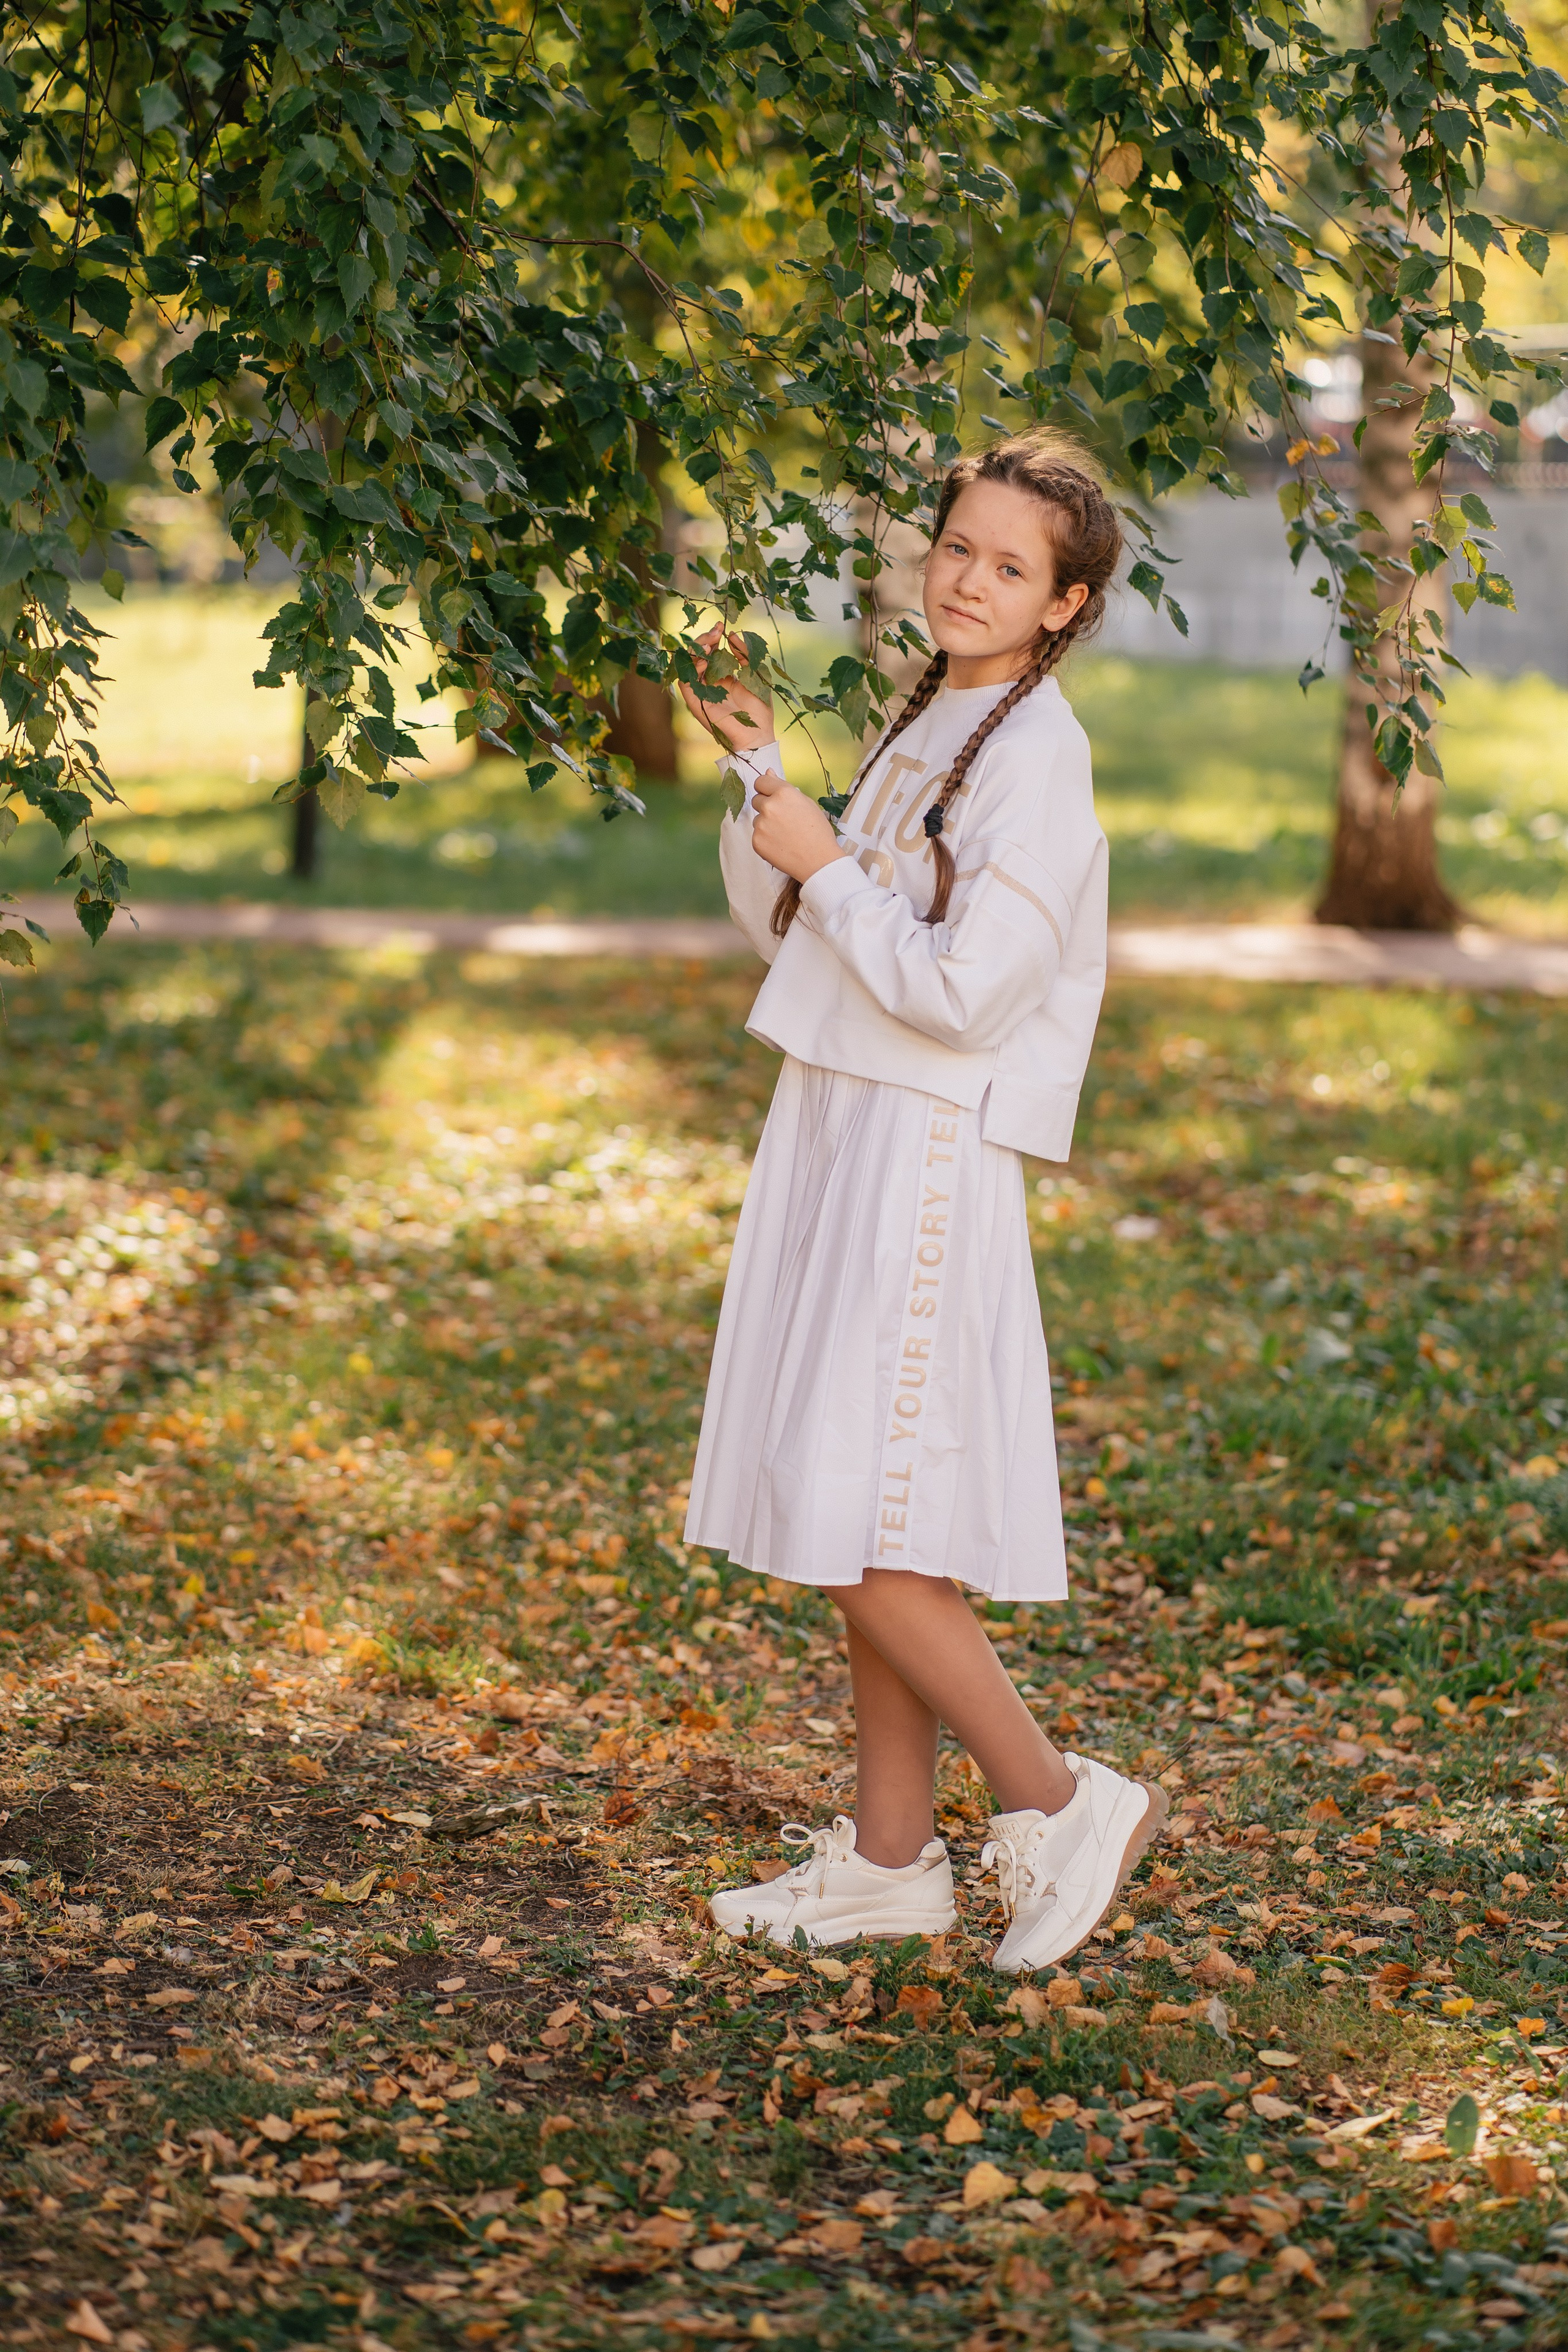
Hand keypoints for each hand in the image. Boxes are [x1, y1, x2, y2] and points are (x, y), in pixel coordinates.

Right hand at [678, 625, 773, 751]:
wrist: (757, 736)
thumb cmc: (760, 711)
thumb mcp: (756, 675)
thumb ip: (745, 655)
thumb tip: (733, 635)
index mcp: (722, 677)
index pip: (710, 652)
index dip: (713, 637)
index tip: (721, 626)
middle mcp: (709, 683)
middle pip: (697, 655)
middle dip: (704, 639)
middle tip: (715, 631)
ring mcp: (701, 692)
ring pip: (687, 665)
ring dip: (696, 651)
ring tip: (710, 644)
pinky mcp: (696, 703)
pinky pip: (685, 682)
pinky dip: (691, 669)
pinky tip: (704, 662)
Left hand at [751, 767, 845, 885]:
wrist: (819, 861)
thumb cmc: (818, 832)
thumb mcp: (807, 803)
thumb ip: (784, 787)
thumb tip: (768, 772)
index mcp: (784, 793)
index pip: (761, 782)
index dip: (766, 789)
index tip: (771, 795)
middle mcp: (770, 806)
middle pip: (756, 800)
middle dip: (766, 806)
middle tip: (784, 820)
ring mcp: (761, 825)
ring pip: (757, 819)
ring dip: (766, 824)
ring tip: (785, 834)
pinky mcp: (756, 841)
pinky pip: (757, 835)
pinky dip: (766, 839)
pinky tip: (781, 844)